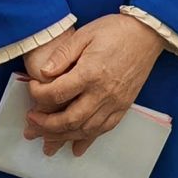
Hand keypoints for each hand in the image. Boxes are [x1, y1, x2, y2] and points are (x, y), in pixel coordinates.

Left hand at [24, 14, 163, 156]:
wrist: (147, 34)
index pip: (56, 94)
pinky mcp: (123, 107)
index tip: (32, 88)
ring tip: (46, 139)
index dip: (38, 95)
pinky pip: (103, 130)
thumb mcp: (85, 33)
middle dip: (46, 125)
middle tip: (31, 123)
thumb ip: (63, 54)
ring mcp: (114, 103)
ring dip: (63, 137)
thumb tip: (43, 73)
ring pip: (85, 130)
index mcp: (90, 73)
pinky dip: (87, 140)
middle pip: (69, 120)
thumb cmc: (115, 30)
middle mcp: (102, 93)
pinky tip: (75, 147)